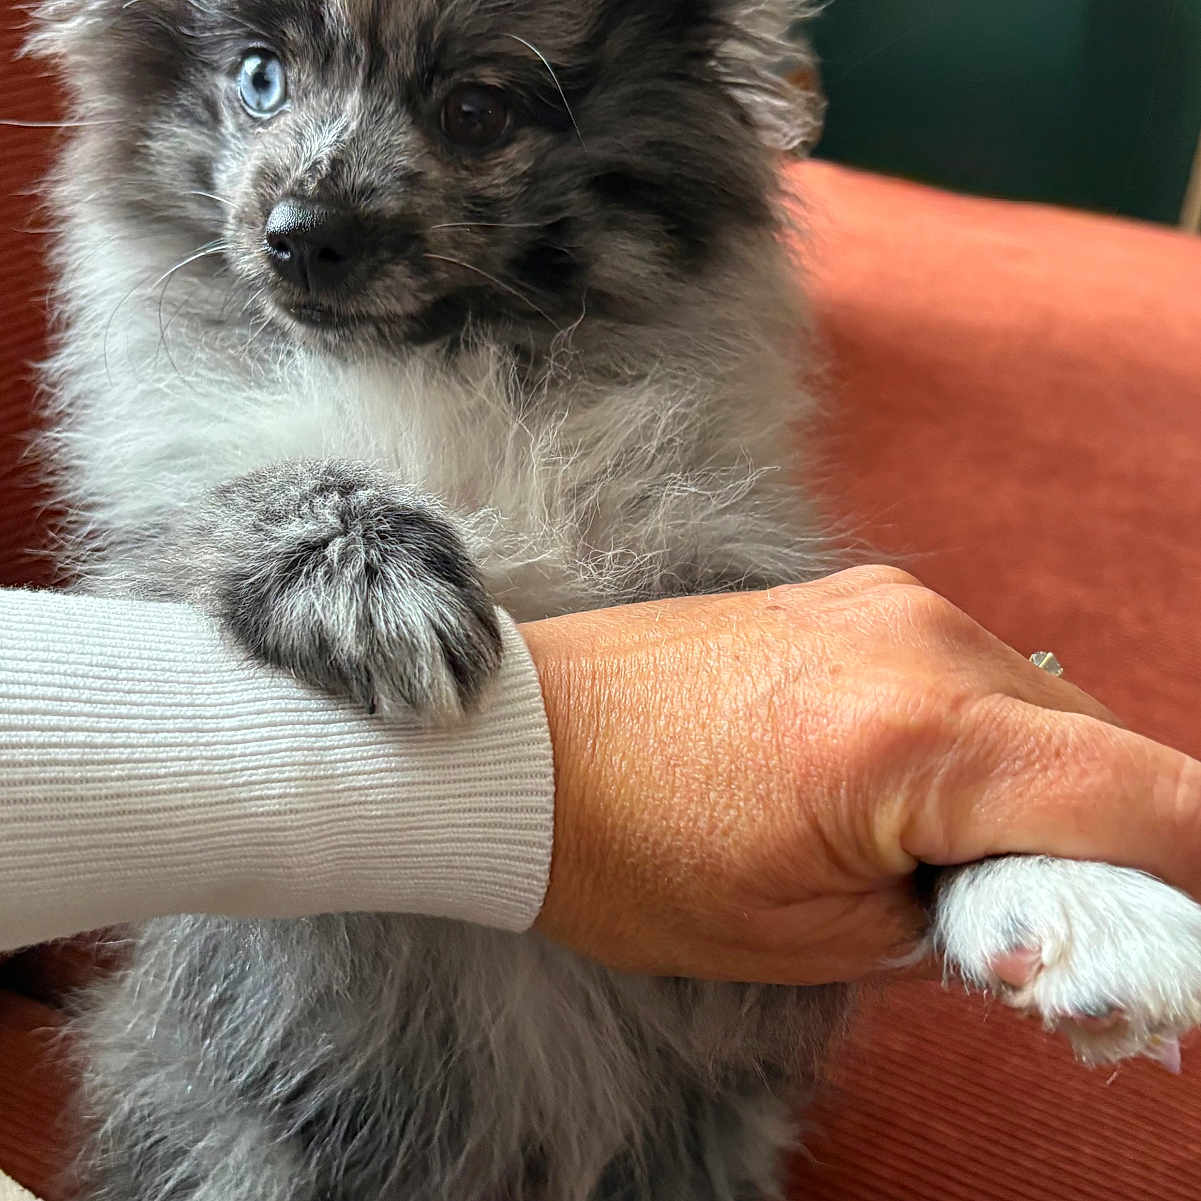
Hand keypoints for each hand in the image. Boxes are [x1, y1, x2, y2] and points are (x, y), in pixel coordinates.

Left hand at [522, 567, 1200, 983]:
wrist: (522, 746)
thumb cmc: (630, 852)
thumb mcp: (810, 936)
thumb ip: (962, 921)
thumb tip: (1053, 910)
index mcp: (916, 734)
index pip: (1149, 799)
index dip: (1190, 881)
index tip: (1168, 940)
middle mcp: (923, 638)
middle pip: (1108, 751)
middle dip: (1112, 849)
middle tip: (1045, 930)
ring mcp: (889, 603)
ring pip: (1046, 712)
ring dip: (1049, 795)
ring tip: (965, 870)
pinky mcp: (857, 598)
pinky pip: (977, 678)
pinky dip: (990, 746)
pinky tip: (926, 801)